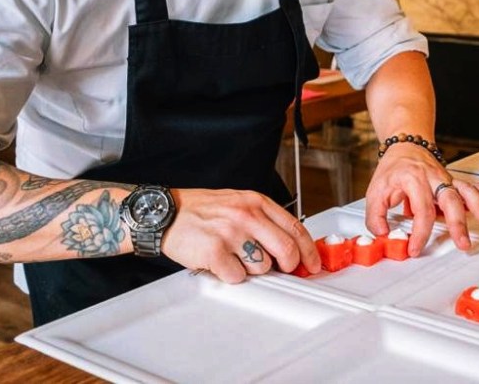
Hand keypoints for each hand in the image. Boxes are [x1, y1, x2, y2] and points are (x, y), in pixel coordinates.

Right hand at [160, 189, 319, 282]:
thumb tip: (289, 245)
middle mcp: (246, 215)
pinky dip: (230, 275)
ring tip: (235, 256)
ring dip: (252, 269)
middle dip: (289, 266)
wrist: (165, 213)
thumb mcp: (238, 202)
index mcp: (255, 202)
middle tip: (282, 269)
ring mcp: (231, 233)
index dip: (308, 250)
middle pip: (286, 249)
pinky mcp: (215, 252)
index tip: (313, 263)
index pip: (294, 228)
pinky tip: (220, 262)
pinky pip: (237, 276)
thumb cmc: (201, 209)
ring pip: (262, 266)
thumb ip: (263, 219)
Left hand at [364, 144, 478, 255]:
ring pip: (467, 191)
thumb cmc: (394, 169)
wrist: (406, 146)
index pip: (421, 210)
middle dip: (458, 224)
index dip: (420, 232)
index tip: (415, 248)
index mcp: (414, 180)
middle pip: (450, 200)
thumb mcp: (375, 191)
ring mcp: (446, 179)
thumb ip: (375, 215)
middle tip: (463, 243)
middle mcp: (434, 178)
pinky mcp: (454, 182)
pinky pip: (473, 187)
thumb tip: (382, 233)